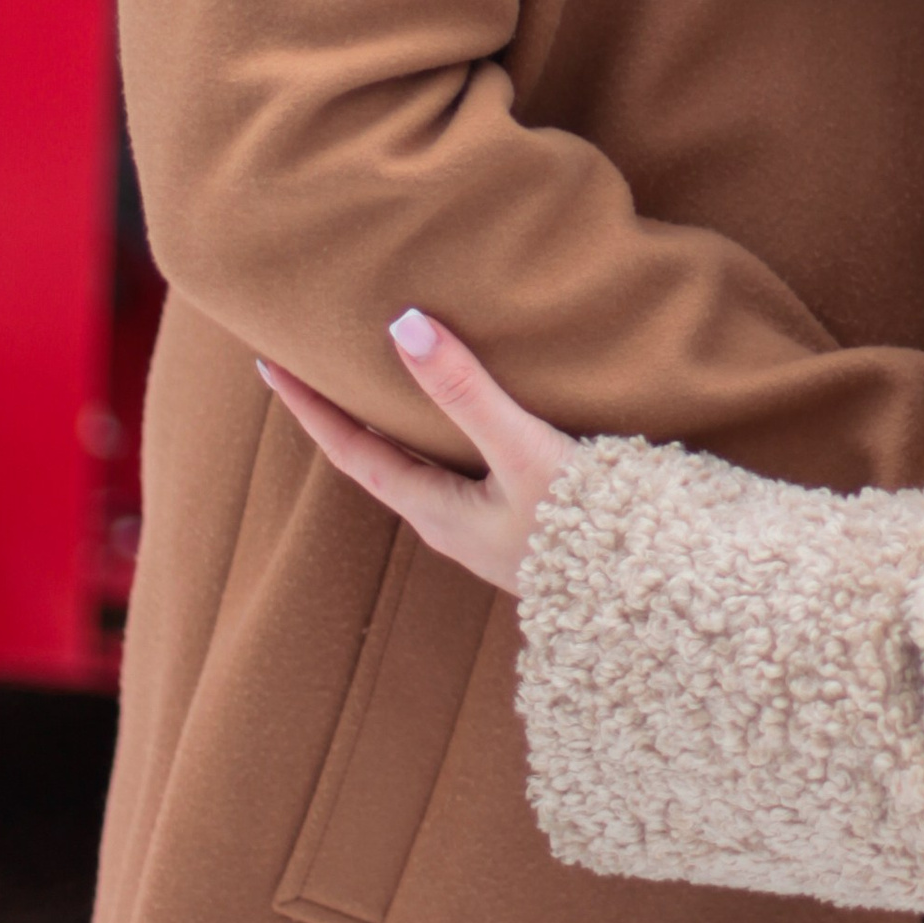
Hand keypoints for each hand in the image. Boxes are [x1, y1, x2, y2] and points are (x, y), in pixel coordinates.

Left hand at [260, 312, 574, 595]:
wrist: (653, 597)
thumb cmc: (584, 530)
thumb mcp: (522, 453)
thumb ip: (467, 392)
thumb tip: (403, 326)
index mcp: (436, 511)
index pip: (352, 451)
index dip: (310, 407)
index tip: (270, 363)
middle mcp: (451, 523)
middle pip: (379, 459)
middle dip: (347, 412)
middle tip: (320, 361)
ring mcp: (488, 528)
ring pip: (424, 464)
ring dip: (399, 421)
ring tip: (388, 376)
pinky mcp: (525, 523)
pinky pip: (465, 468)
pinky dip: (448, 430)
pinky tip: (474, 411)